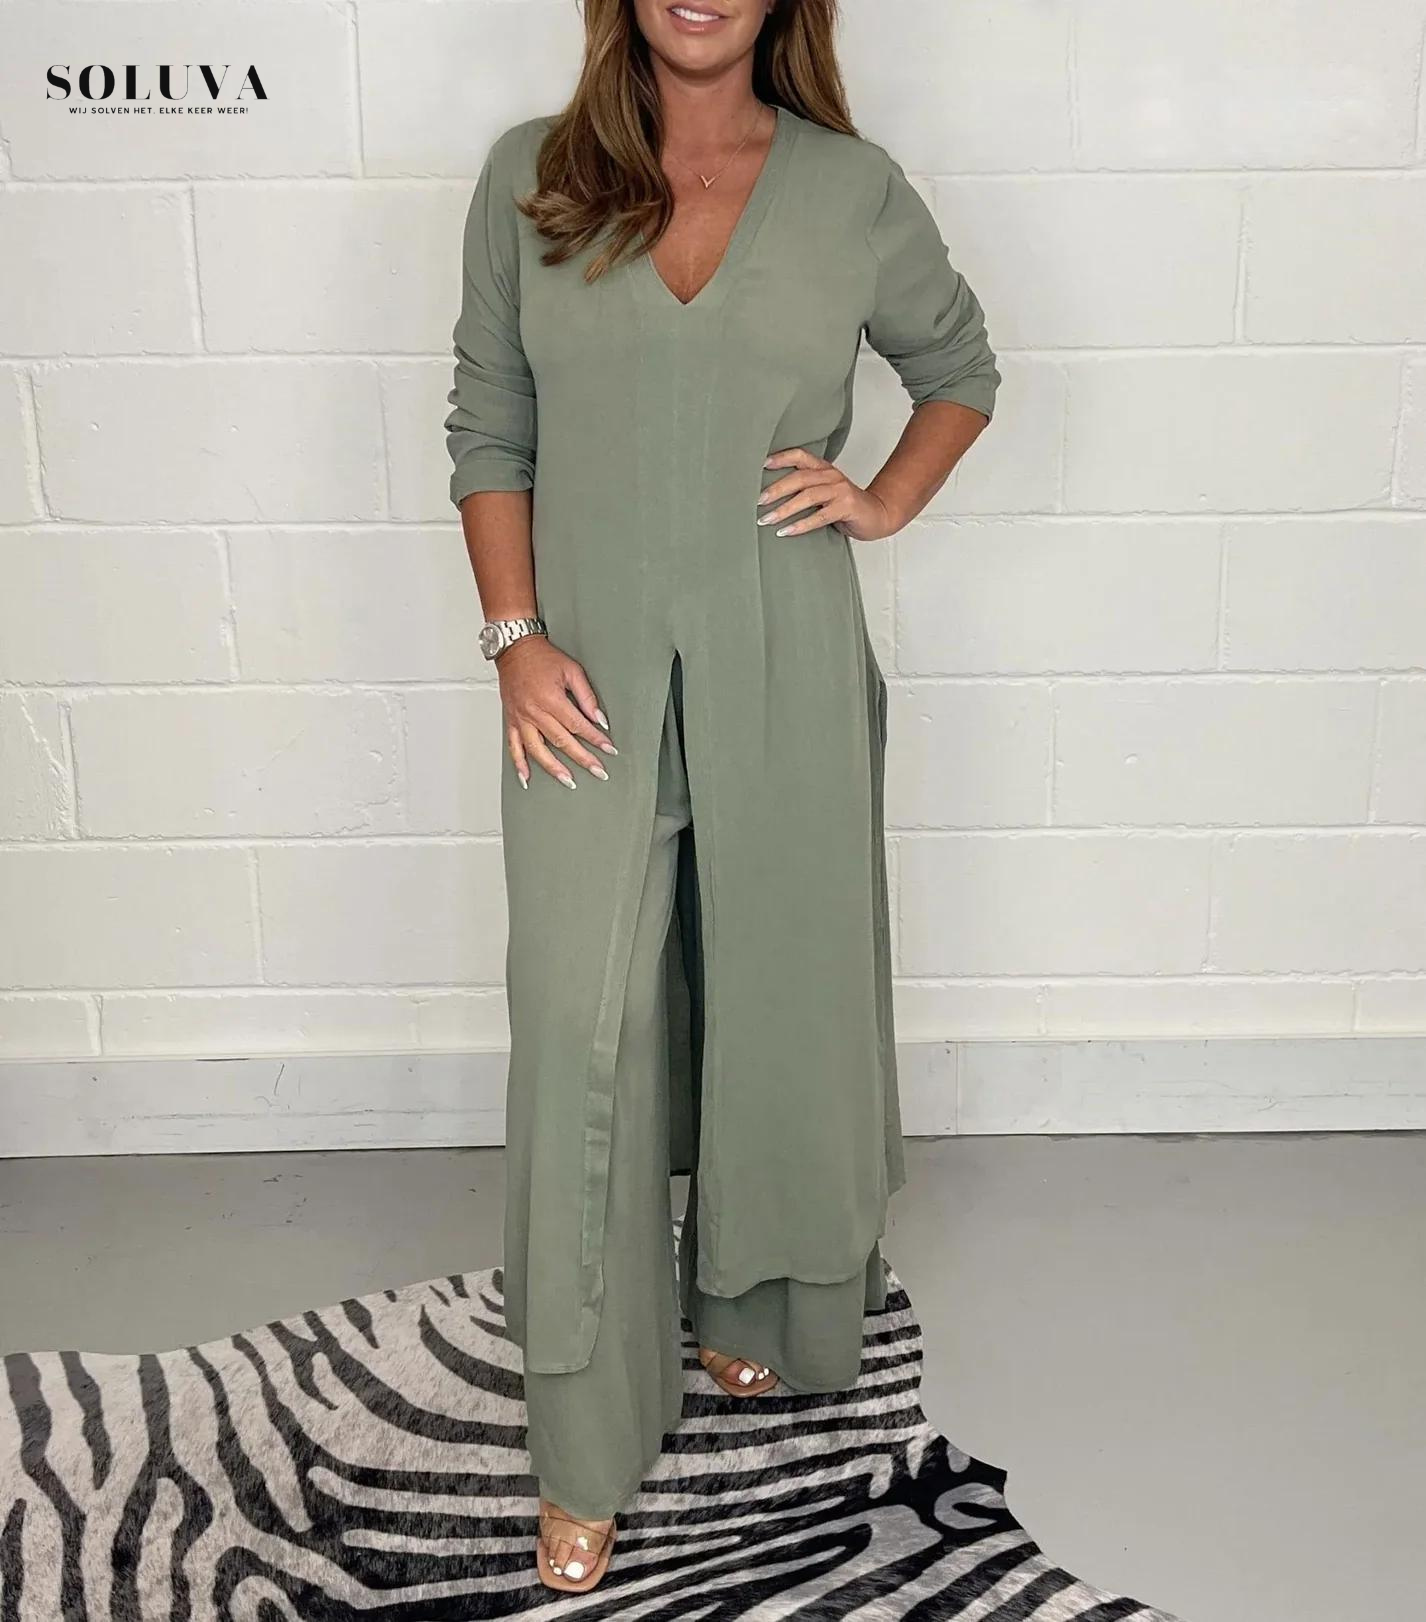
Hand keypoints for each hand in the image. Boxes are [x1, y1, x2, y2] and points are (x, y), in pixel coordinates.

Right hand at [496, 635, 616, 789]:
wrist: (515, 650)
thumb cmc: (541, 658)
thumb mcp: (572, 670)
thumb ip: (586, 696)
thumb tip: (599, 718)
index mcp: (551, 699)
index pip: (578, 726)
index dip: (595, 739)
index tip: (608, 749)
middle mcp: (534, 712)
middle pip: (562, 742)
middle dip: (583, 758)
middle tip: (598, 771)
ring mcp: (521, 719)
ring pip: (538, 750)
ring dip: (554, 768)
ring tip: (569, 781)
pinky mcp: (512, 721)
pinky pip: (514, 747)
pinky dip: (519, 764)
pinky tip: (527, 777)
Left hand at [757, 448, 897, 541]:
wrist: (878, 514)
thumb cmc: (846, 506)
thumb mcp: (825, 492)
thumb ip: (805, 489)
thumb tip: (770, 496)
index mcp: (824, 469)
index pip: (800, 456)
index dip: (781, 458)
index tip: (761, 464)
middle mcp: (831, 476)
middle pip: (799, 478)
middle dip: (775, 489)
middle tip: (757, 501)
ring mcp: (840, 491)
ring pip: (807, 496)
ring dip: (784, 509)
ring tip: (766, 519)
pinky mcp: (846, 508)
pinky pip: (819, 516)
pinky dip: (801, 525)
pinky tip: (786, 532)